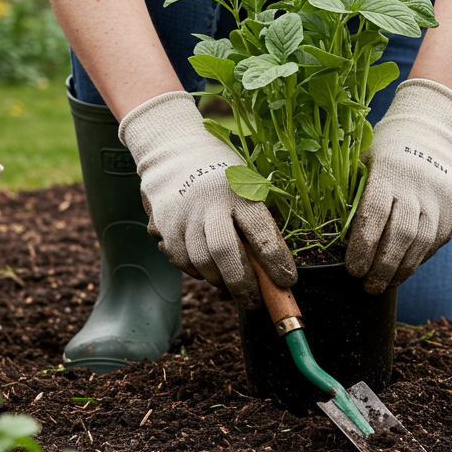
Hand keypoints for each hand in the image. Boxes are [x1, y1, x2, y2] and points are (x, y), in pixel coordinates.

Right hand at [118, 91, 295, 306]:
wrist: (174, 151)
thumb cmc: (223, 176)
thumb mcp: (247, 185)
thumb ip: (256, 222)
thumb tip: (272, 271)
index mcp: (239, 191)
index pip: (261, 232)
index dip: (276, 262)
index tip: (287, 281)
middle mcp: (209, 203)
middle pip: (225, 254)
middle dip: (243, 284)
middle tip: (255, 301)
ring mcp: (183, 215)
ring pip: (202, 263)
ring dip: (220, 280)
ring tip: (231, 282)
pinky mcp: (164, 226)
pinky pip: (182, 261)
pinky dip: (197, 271)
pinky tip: (207, 266)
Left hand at [346, 78, 451, 293]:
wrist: (430, 130)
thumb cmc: (385, 150)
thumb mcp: (363, 162)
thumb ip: (352, 194)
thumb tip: (334, 237)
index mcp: (388, 171)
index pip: (374, 215)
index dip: (363, 247)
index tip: (353, 270)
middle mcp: (416, 184)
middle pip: (400, 234)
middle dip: (383, 266)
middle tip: (368, 287)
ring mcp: (438, 196)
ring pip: (422, 242)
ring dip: (402, 269)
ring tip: (385, 285)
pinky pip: (437, 240)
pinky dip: (419, 259)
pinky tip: (404, 270)